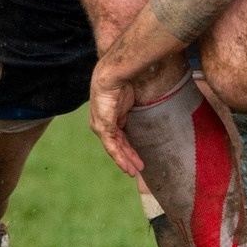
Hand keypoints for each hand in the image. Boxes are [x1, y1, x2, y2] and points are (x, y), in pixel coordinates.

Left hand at [86, 59, 144, 176]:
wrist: (112, 74)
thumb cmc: (122, 81)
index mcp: (109, 116)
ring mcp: (101, 126)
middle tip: (136, 169)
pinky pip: (112, 146)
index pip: (119, 136)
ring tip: (133, 172)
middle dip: (127, 157)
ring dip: (124, 161)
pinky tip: (126, 166)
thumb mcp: (129, 100)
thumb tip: (145, 109)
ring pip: (114, 149)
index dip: (128, 148)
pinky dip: (119, 157)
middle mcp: (102, 123)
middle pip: (116, 145)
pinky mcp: (102, 127)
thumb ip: (132, 110)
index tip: (136, 158)